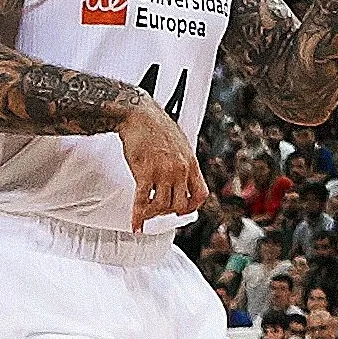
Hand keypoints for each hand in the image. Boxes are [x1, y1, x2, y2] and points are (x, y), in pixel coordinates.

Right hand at [116, 99, 208, 226]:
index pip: (200, 194)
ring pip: (162, 206)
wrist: (139, 114)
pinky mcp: (145, 173)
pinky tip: (136, 224)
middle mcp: (180, 169)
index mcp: (191, 162)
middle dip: (169, 211)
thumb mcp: (180, 143)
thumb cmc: (156, 126)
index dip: (192, 207)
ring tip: (146, 213)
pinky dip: (138, 217)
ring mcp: (163, 172)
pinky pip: (142, 202)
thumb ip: (183, 162)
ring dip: (153, 214)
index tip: (182, 210)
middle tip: (158, 210)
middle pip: (180, 204)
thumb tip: (182, 174)